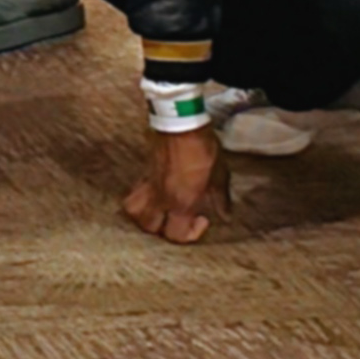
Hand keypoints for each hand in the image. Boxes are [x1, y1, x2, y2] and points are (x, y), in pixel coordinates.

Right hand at [122, 125, 232, 245]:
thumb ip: (220, 199)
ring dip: (145, 215)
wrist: (180, 123)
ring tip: (161, 211)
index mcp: (181, 202)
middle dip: (162, 229)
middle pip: (148, 226)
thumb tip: (225, 215)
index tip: (202, 219)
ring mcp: (149, 184)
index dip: (189, 235)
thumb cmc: (202, 148)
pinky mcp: (144, 171)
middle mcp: (161, 198)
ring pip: (134, 210)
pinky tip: (159, 192)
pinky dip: (143, 198)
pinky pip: (136, 192)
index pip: (175, 235)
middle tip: (179, 219)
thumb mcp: (219, 175)